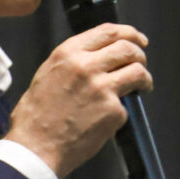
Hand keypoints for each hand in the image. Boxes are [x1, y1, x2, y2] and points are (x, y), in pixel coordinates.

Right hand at [4, 23, 151, 176]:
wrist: (35, 147)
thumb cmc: (36, 115)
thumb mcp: (48, 74)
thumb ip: (73, 61)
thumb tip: (98, 57)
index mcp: (68, 53)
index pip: (108, 31)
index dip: (129, 33)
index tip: (138, 39)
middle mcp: (87, 66)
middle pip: (128, 48)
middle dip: (140, 54)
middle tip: (141, 63)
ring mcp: (102, 88)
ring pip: (137, 72)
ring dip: (144, 78)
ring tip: (142, 86)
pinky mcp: (113, 111)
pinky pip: (127, 105)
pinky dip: (122, 111)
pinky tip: (109, 118)